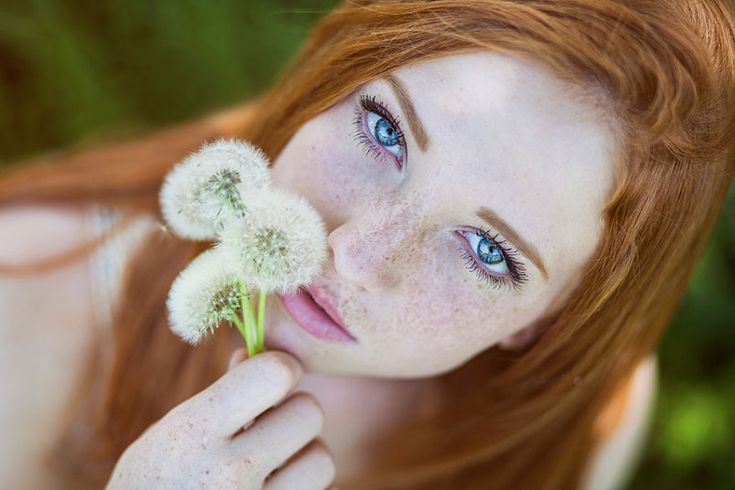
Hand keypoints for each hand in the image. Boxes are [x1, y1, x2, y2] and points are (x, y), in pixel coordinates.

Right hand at [105, 349, 336, 488]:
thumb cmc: (153, 482)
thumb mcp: (172, 431)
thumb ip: (221, 393)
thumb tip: (257, 352)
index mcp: (197, 432)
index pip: (275, 374)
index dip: (282, 367)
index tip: (274, 376)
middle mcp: (229, 472)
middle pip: (309, 413)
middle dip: (293, 414)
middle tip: (269, 427)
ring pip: (322, 460)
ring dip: (303, 458)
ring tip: (272, 466)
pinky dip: (302, 489)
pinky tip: (273, 488)